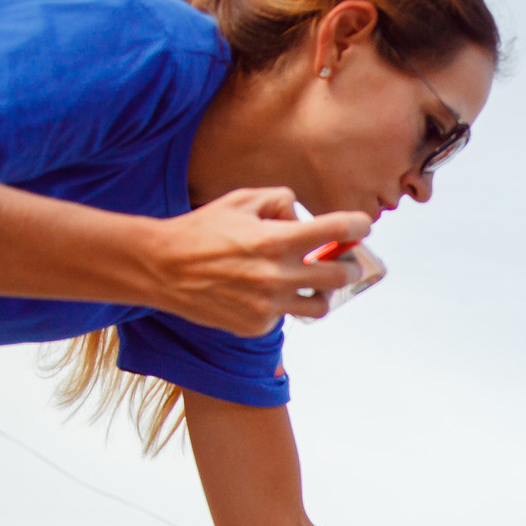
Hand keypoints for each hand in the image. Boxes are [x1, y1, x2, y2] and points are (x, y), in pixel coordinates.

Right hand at [142, 188, 369, 335]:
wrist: (162, 268)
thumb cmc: (202, 230)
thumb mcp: (241, 200)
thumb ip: (280, 201)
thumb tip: (304, 219)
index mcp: (276, 240)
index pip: (336, 231)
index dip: (357, 226)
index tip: (363, 226)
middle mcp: (277, 276)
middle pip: (340, 275)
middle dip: (349, 264)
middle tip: (344, 259)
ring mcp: (269, 305)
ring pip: (320, 305)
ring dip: (322, 291)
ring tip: (311, 281)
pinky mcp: (258, 325)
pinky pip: (286, 315)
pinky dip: (282, 303)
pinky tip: (261, 291)